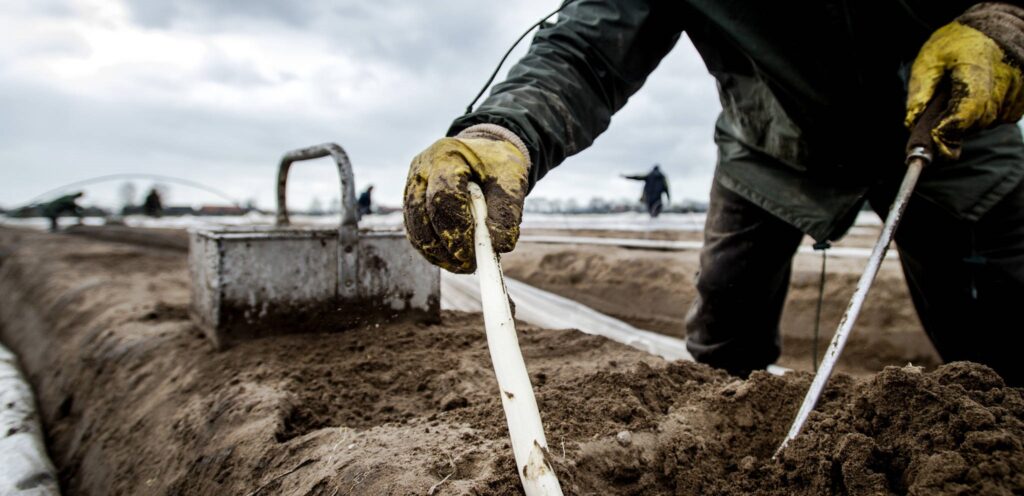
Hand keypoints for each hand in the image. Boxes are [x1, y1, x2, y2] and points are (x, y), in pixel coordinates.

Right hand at [404, 133, 528, 272]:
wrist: (483, 152)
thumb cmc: (498, 165)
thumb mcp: (512, 181)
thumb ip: (508, 211)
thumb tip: (499, 246)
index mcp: (446, 155)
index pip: (444, 195)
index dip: (457, 228)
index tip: (474, 252)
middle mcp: (422, 169)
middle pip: (421, 213)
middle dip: (445, 245)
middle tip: (469, 265)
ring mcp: (412, 185)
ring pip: (415, 227)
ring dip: (437, 253)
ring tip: (463, 266)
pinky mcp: (411, 202)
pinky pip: (415, 232)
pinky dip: (432, 250)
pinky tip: (452, 260)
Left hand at [906, 21, 1023, 158]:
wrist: (997, 26)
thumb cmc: (960, 40)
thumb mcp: (929, 59)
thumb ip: (920, 91)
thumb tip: (912, 123)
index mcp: (977, 69)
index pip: (967, 112)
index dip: (948, 129)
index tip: (934, 134)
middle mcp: (1003, 83)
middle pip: (975, 123)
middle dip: (953, 126)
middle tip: (940, 115)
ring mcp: (1016, 93)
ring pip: (985, 124)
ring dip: (967, 120)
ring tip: (960, 94)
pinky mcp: (1021, 101)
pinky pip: (997, 119)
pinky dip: (981, 115)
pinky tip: (976, 96)